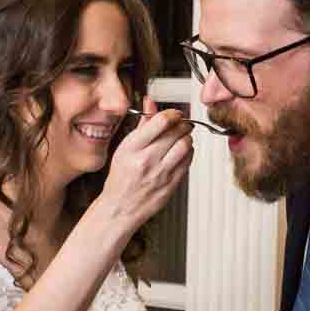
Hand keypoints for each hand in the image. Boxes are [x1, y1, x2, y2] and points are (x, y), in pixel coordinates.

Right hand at [100, 100, 192, 234]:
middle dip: (183, 124)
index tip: (175, 114)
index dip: (173, 114)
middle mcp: (147, 160)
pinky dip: (189, 152)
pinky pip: (188, 161)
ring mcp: (161, 173)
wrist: (121, 207)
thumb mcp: (124, 148)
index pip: (161, 122)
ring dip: (187, 137)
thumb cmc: (121, 178)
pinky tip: (182, 152)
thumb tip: (150, 103)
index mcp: (132, 148)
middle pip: (176, 132)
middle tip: (182, 124)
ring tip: (183, 137)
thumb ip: (142, 124)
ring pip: (186, 145)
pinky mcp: (171, 183)